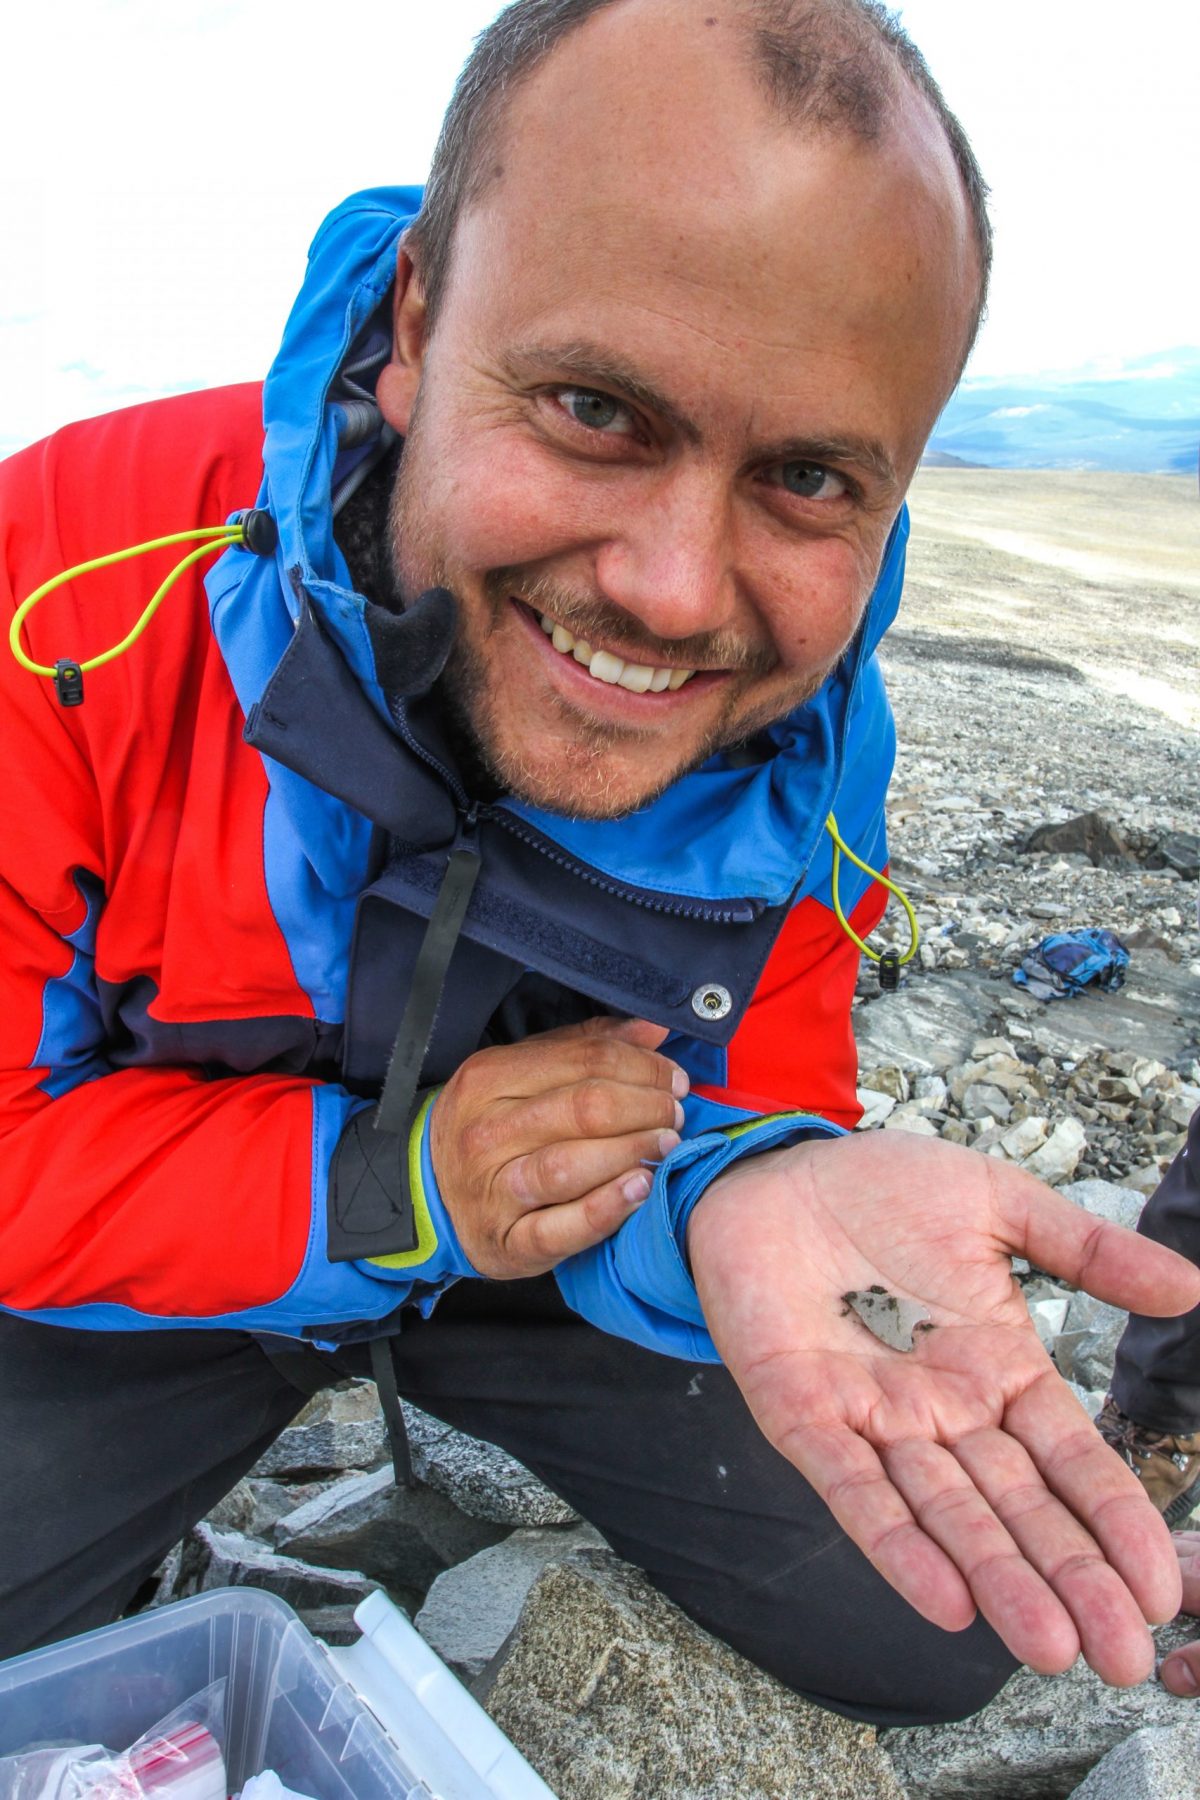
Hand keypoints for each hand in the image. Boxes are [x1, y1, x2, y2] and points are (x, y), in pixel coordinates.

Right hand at [430, 1015, 686, 1278]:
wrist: (428, 1196)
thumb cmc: (490, 1128)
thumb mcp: (522, 1073)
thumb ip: (584, 1047)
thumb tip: (653, 1028)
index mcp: (490, 1077)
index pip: (584, 1060)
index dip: (642, 1066)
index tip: (672, 1078)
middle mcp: (487, 1132)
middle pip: (583, 1108)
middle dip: (645, 1107)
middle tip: (674, 1114)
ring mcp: (494, 1190)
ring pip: (571, 1165)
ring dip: (632, 1151)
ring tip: (666, 1145)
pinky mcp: (507, 1242)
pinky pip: (561, 1227)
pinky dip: (606, 1209)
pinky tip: (640, 1189)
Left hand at [687, 1129, 1199, 1685]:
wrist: (770, 1167)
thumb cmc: (880, 1186)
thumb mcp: (996, 1203)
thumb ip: (1086, 1250)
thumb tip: (1190, 1288)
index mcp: (999, 1368)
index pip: (1071, 1458)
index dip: (1115, 1520)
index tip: (1163, 1587)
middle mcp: (944, 1409)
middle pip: (1018, 1507)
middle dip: (1071, 1580)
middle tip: (1124, 1657)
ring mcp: (873, 1419)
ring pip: (944, 1513)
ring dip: (994, 1578)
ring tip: (1048, 1645)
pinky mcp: (802, 1416)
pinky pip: (852, 1490)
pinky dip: (895, 1545)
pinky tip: (942, 1601)